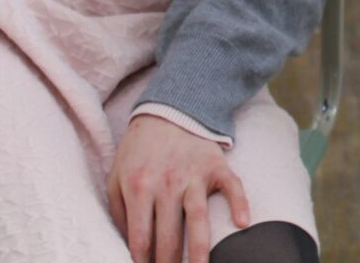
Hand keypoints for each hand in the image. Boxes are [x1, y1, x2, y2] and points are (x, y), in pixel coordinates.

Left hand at [107, 115, 251, 262]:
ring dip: (200, 249)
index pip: (141, 238)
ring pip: (198, 219)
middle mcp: (167, 183)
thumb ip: (118, 212)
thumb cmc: (140, 150)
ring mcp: (194, 175)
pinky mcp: (216, 166)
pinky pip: (231, 187)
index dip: (143, 262)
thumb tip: (129, 246)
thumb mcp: (117, 176)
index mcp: (139, 187)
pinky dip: (239, 203)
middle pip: (169, 236)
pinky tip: (243, 223)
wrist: (168, 111)